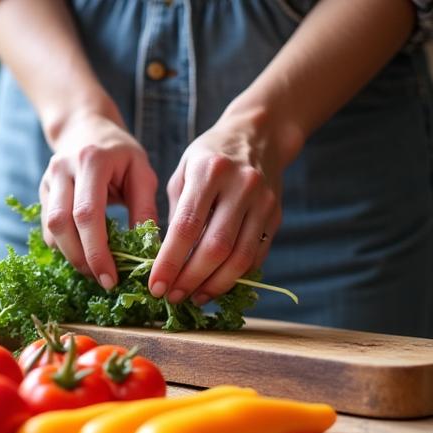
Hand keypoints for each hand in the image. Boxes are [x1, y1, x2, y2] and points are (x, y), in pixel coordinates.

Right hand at [39, 110, 159, 288]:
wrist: (85, 127)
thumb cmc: (120, 153)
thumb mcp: (141, 172)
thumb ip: (144, 209)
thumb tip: (148, 252)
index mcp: (91, 161)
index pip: (88, 214)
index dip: (97, 251)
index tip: (111, 278)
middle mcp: (62, 169)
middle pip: (62, 224)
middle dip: (81, 258)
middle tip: (103, 280)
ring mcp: (47, 179)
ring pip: (50, 228)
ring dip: (71, 256)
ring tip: (94, 270)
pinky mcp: (41, 191)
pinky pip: (47, 227)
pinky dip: (64, 247)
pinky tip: (83, 254)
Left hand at [148, 106, 301, 304]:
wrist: (259, 134)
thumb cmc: (211, 155)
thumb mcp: (184, 171)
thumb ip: (174, 211)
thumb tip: (163, 257)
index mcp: (210, 171)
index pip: (187, 226)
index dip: (170, 261)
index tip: (156, 285)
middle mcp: (241, 186)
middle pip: (216, 247)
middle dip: (191, 279)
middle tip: (172, 297)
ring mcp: (263, 202)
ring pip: (240, 257)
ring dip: (214, 285)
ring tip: (193, 298)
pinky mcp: (276, 216)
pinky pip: (257, 256)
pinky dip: (236, 277)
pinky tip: (215, 285)